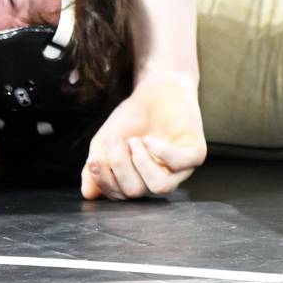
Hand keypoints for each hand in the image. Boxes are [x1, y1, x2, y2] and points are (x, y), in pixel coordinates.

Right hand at [80, 74, 205, 199]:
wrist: (156, 88)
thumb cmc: (132, 117)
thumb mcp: (106, 140)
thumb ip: (96, 165)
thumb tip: (87, 193)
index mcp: (137, 180)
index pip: (119, 195)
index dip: (104, 182)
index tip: (93, 161)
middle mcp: (157, 179)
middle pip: (136, 192)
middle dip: (120, 166)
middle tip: (116, 141)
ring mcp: (179, 170)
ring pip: (160, 186)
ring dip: (141, 163)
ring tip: (135, 141)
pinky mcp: (195, 154)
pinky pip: (179, 164)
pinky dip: (161, 153)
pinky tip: (150, 139)